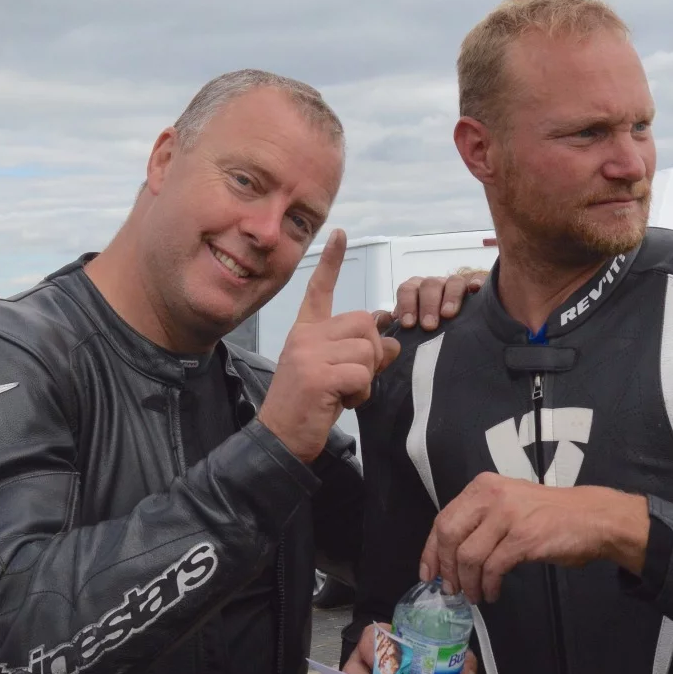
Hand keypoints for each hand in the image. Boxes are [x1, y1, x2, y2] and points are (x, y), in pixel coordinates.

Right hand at [258, 230, 400, 461]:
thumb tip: (393, 341)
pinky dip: (361, 392)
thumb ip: (359, 354)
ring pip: (367, 349)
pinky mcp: (318, 375)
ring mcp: (309, 354)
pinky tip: (342, 403)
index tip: (339, 234)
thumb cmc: (307, 408)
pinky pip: (361, 373)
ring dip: (367, 377)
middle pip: (364, 322)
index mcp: (305, 332)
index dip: (331, 262)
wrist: (279, 439)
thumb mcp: (333, 374)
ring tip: (345, 393)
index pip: (319, 290)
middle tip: (357, 376)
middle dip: (373, 351)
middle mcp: (305, 336)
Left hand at [374, 268, 488, 333]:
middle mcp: (435, 286)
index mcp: (416, 292)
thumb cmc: (425, 330)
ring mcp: (456, 286)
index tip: (408, 324)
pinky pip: (477, 280)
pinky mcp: (476, 288)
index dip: (406, 304)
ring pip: (453, 281)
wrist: (454, 330)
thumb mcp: (407, 327)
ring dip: (450, 297)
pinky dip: (476, 282)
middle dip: (428, 304)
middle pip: (429, 285)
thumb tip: (379, 319)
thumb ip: (390, 324)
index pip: (407, 289)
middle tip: (428, 325)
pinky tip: (476, 291)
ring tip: (448, 315)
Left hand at [419, 474, 650, 602]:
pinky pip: (493, 568)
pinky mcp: (523, 538)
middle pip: (448, 535)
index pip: (443, 518)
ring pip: (469, 555)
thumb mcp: (508, 505)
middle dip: (446, 568)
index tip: (428, 574)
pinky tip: (493, 593)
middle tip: (451, 589)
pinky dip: (488, 586)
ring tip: (475, 596)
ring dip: (468, 583)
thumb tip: (450, 556)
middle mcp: (491, 495)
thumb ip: (480, 521)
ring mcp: (508, 515)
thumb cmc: (550, 514)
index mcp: (482, 486)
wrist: (592, 517)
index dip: (431, 550)